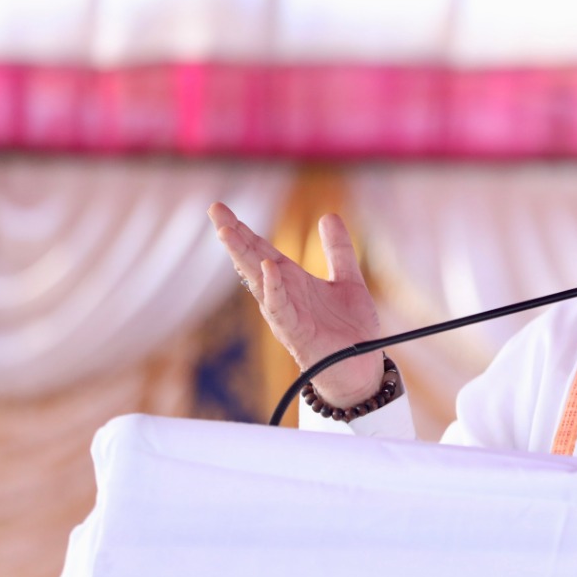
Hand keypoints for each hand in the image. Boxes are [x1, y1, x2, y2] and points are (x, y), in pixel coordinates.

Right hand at [208, 203, 384, 407]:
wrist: (362, 368)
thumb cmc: (350, 330)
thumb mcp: (347, 280)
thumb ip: (338, 250)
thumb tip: (328, 216)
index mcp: (293, 281)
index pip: (261, 250)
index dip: (243, 229)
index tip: (219, 208)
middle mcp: (283, 295)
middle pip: (252, 261)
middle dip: (234, 236)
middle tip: (214, 210)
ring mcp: (286, 315)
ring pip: (258, 282)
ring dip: (243, 257)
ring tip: (228, 231)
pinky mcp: (296, 334)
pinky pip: (280, 310)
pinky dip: (273, 289)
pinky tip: (267, 269)